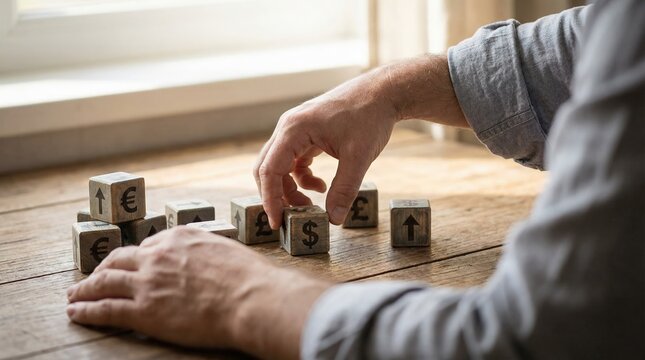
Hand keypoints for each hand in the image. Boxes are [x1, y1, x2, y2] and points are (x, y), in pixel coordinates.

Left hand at [66, 227, 331, 358]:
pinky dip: (87, 310)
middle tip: (94, 276)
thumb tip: (208, 260)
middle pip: (118, 259)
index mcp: (178, 237)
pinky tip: (76, 312)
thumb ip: (207, 251)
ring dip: (85, 288)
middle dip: (103, 268)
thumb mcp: (226, 249)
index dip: (134, 258)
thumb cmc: (249, 276)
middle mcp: (157, 255)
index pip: (147, 246)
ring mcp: (147, 282)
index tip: (128, 265)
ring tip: (74, 294)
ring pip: (104, 282)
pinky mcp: (143, 310)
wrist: (250, 297)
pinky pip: (106, 309)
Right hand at [254, 55, 464, 228]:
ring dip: (289, 189)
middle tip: (290, 219)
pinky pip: (293, 161)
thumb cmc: (369, 117)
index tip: (276, 222)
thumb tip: (334, 220)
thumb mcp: (358, 158)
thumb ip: (344, 190)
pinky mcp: (306, 134)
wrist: (382, 93)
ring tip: (309, 205)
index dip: (270, 199)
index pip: (269, 170)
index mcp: (294, 130)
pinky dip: (301, 178)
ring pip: (279, 166)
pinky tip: (321, 187)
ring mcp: (295, 130)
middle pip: (267, 168)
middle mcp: (288, 128)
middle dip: (276, 196)